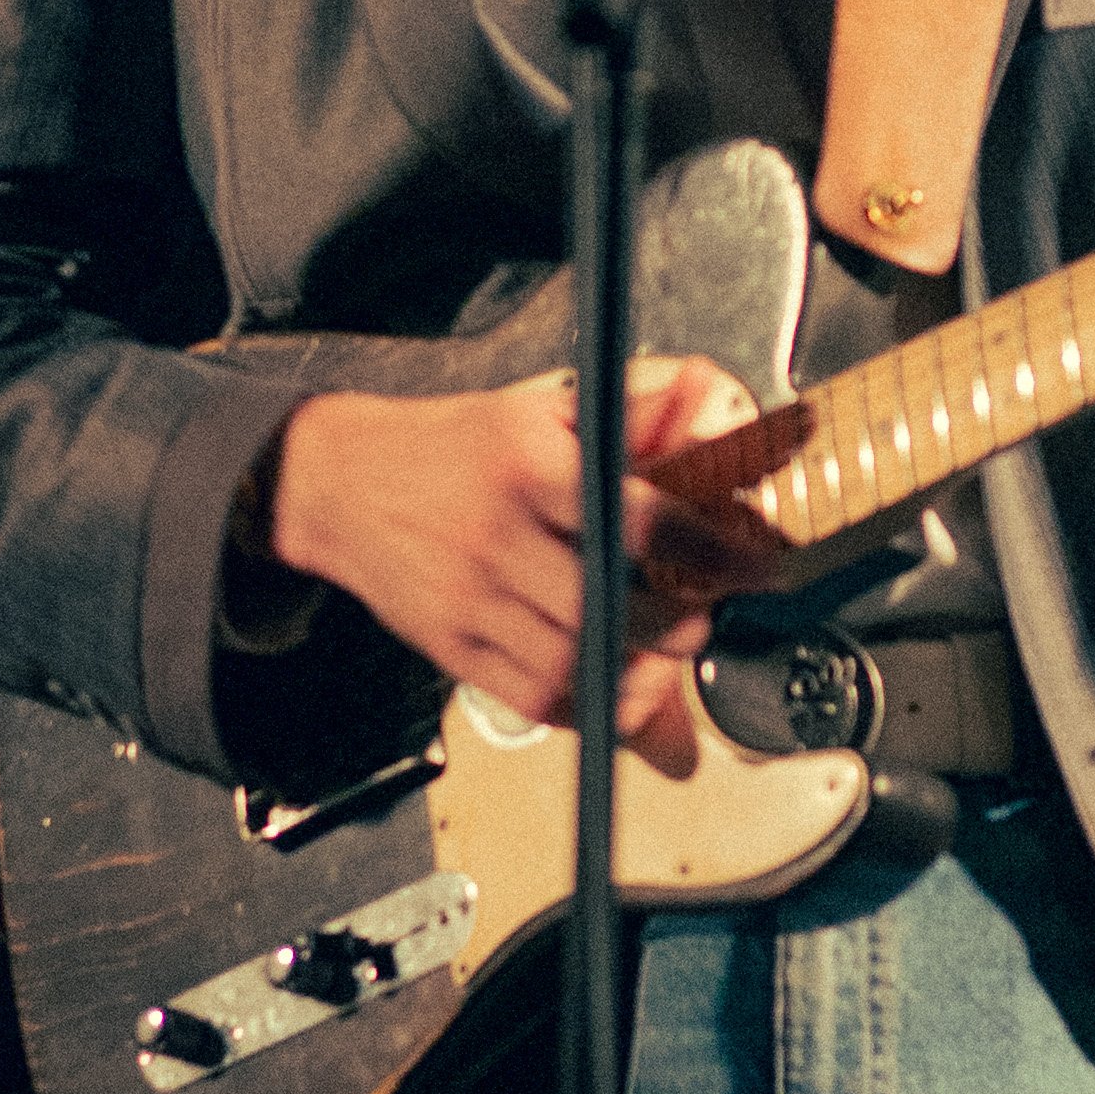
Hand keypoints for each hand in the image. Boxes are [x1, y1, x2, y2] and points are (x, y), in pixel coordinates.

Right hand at [255, 358, 769, 748]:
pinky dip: (588, 702)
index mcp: (528, 467)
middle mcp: (497, 536)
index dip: (711, 552)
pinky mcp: (449, 648)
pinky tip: (611, 680)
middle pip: (609, 608)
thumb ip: (629, 410)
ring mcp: (470, 600)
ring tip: (663, 652)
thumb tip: (706, 390)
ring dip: (637, 670)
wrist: (335, 484)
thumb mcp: (537, 410)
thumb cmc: (451, 446)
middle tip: (702, 615)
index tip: (758, 568)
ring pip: (574, 664)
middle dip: (675, 624)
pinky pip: (534, 698)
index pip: (638, 520)